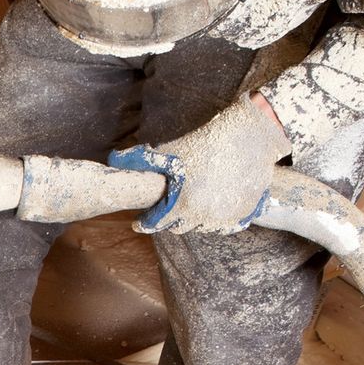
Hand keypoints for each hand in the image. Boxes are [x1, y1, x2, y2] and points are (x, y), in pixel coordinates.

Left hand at [109, 94, 292, 235]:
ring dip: (194, 219)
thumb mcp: (168, 151)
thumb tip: (112, 159)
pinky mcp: (244, 214)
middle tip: (168, 207)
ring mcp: (225, 219)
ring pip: (202, 228)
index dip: (144, 223)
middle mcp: (204, 218)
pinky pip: (224, 227)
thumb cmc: (205, 143)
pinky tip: (213, 207)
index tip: (139, 222)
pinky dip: (217, 220)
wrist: (250, 136)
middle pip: (178, 227)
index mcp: (182, 206)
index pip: (155, 224)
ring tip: (192, 203)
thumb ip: (139, 160)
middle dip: (170, 219)